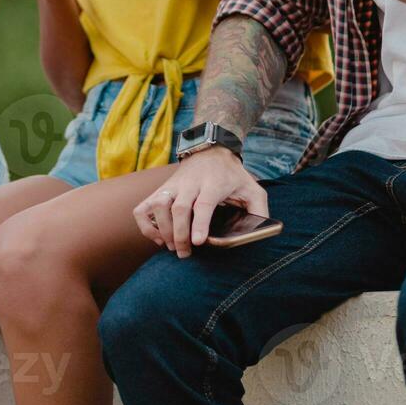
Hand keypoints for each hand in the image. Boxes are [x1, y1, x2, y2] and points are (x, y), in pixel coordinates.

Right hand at [133, 146, 267, 257]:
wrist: (211, 150)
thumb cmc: (232, 175)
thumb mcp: (253, 188)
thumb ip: (260, 210)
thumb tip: (262, 231)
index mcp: (213, 183)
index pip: (203, 203)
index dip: (199, 223)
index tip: (197, 242)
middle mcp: (190, 183)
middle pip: (179, 208)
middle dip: (179, 234)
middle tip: (185, 254)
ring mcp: (172, 186)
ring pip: (158, 206)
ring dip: (162, 230)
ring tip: (172, 247)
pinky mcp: (160, 189)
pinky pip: (143, 208)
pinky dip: (146, 225)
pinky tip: (158, 237)